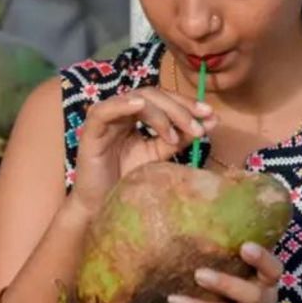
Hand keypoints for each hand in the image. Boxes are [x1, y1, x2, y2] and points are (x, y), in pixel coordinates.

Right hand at [68, 87, 216, 216]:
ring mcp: (106, 119)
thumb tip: (209, 122)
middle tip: (198, 125)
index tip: (211, 115)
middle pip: (153, 95)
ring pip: (135, 99)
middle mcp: (122, 112)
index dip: (187, 104)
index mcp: (137, 116)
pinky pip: (104, 111)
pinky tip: (139, 106)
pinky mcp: (90, 131)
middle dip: (179, 108)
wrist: (103, 207)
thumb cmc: (127, 182)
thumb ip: (179, 138)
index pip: (164, 99)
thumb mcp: (158, 157)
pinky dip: (122, 105)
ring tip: (174, 135)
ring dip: (159, 112)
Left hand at [152, 242, 287, 302]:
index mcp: (267, 286)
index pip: (273, 270)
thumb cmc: (247, 296)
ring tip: (173, 299)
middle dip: (226, 284)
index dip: (262, 259)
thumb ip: (234, 254)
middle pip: (250, 297)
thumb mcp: (251, 278)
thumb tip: (209, 202)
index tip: (246, 245)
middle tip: (199, 273)